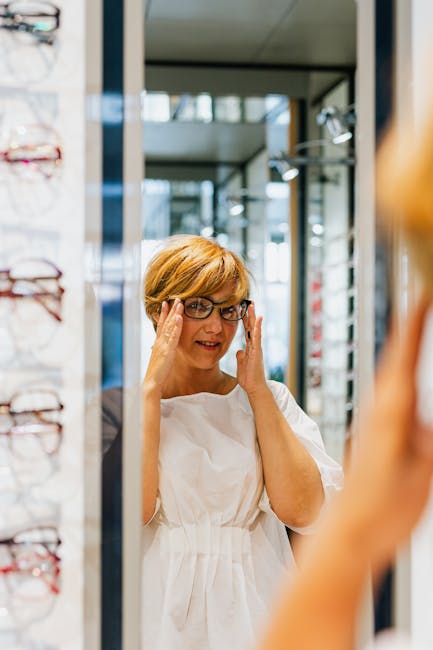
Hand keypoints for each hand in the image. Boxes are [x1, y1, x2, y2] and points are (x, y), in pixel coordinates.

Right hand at [143, 299, 182, 395]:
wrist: (152, 382)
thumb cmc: (157, 373)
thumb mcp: (160, 359)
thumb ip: (162, 351)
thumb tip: (164, 347)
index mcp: (157, 343)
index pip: (161, 325)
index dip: (163, 313)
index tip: (166, 303)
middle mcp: (159, 341)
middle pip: (165, 322)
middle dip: (171, 310)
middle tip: (176, 298)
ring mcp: (163, 345)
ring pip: (170, 326)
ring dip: (175, 313)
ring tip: (180, 303)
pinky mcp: (168, 350)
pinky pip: (173, 336)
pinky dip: (176, 326)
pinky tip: (179, 317)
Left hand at [236, 302, 266, 397]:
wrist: (254, 388)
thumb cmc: (249, 378)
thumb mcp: (241, 364)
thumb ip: (240, 356)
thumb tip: (238, 350)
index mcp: (249, 348)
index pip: (246, 331)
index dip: (244, 320)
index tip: (241, 309)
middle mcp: (254, 346)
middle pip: (251, 327)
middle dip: (249, 314)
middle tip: (248, 302)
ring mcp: (256, 348)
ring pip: (254, 329)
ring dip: (253, 317)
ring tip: (252, 305)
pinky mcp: (257, 351)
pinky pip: (257, 337)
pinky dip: (258, 327)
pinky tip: (258, 318)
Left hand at [344, 298, 432, 568]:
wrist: (346, 534)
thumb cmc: (382, 510)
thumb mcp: (421, 474)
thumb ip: (426, 440)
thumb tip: (422, 418)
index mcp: (391, 414)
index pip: (403, 359)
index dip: (411, 327)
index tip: (420, 298)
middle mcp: (379, 413)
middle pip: (394, 363)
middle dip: (408, 334)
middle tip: (419, 307)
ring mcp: (373, 424)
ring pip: (391, 381)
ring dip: (401, 356)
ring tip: (411, 333)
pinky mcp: (371, 437)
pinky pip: (390, 402)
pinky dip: (399, 384)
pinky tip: (403, 391)